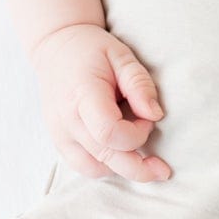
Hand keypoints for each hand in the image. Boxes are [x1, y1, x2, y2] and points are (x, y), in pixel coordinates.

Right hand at [28, 23, 171, 183]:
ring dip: (121, 167)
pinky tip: (119, 153)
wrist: (56, 49)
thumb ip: (140, 84)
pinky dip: (105, 166)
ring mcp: (59, 134)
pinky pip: (84, 167)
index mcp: (82, 95)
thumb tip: (155, 115)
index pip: (109, 133)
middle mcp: (67, 120)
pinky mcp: (59, 142)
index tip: (147, 119)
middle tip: (162, 168)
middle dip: (139, 166)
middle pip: (105, 158)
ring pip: (94, 169)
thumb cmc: (91, 51)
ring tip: (139, 154)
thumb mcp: (122, 56)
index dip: (136, 134)